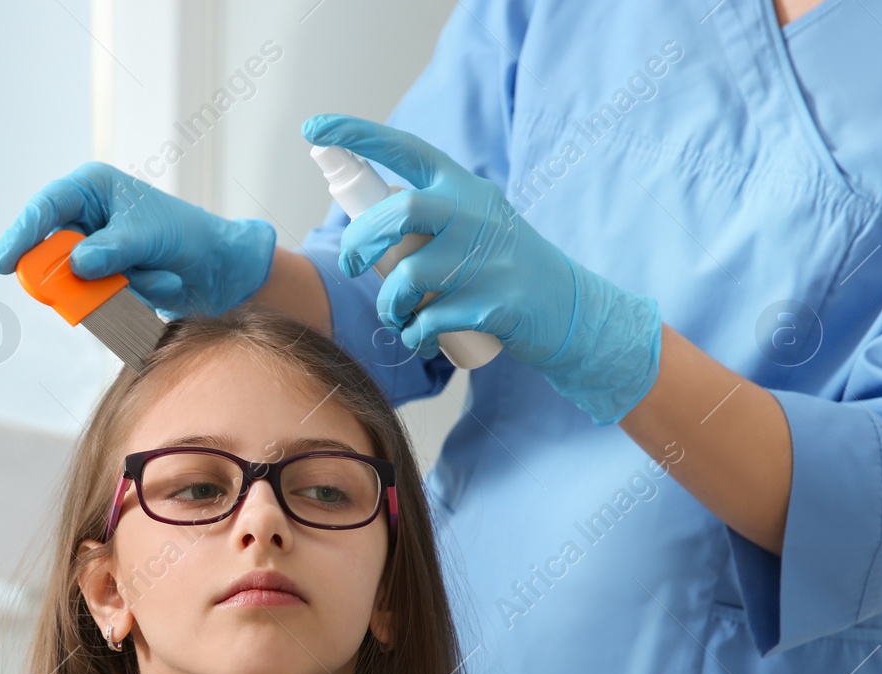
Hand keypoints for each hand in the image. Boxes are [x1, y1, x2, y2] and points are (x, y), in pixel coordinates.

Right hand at [0, 162, 276, 319]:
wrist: (220, 268)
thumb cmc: (187, 235)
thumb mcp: (149, 236)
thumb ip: (111, 250)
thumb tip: (77, 265)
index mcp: (92, 189)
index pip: (45, 209)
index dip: (21, 236)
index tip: (4, 264)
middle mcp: (87, 218)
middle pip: (53, 253)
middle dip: (77, 275)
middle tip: (93, 285)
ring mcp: (94, 251)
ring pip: (78, 283)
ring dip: (120, 288)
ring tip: (160, 277)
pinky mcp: (105, 280)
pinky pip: (98, 300)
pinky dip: (131, 298)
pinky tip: (163, 283)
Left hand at [303, 113, 662, 424]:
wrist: (567, 307)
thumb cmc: (502, 264)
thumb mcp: (474, 220)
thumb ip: (428, 216)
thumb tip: (363, 224)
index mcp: (463, 187)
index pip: (406, 148)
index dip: (358, 136)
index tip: (315, 128)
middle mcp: (474, 214)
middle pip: (399, 213)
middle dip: (361, 242)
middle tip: (354, 266)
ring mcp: (486, 260)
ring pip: (408, 277)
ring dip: (388, 303)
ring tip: (396, 313)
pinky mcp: (493, 305)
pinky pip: (429, 321)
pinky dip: (413, 335)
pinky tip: (419, 337)